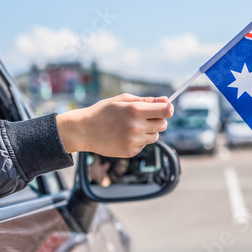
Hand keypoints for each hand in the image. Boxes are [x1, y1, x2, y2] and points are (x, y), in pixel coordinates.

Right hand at [56, 94, 173, 157]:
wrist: (84, 130)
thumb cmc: (104, 111)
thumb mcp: (123, 100)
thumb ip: (147, 100)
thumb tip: (166, 100)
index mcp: (135, 110)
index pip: (165, 111)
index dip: (168, 109)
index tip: (166, 108)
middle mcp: (136, 127)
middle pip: (163, 124)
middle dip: (158, 120)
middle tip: (145, 117)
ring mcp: (133, 141)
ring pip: (155, 136)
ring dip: (149, 131)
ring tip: (132, 126)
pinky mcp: (130, 152)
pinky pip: (144, 145)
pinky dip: (139, 140)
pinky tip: (125, 135)